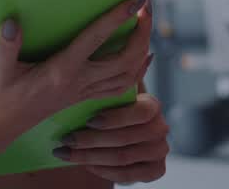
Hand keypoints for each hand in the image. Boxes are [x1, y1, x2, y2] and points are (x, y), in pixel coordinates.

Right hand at [0, 0, 153, 165]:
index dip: (115, 19)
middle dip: (142, 31)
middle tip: (146, 6)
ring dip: (142, 49)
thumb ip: (7, 46)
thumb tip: (12, 22)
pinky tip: (142, 57)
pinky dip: (137, 70)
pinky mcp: (82, 97)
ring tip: (146, 24)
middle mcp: (78, 82)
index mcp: (61, 71)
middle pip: (125, 59)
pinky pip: (120, 86)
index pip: (94, 40)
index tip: (132, 1)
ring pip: (128, 75)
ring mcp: (83, 92)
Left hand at [52, 85, 168, 181]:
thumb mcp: (112, 93)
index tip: (89, 120)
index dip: (115, 118)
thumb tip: (138, 54)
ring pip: (123, 157)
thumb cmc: (112, 110)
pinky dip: (104, 171)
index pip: (141, 113)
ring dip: (90, 157)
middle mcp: (161, 128)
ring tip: (67, 153)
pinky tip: (86, 165)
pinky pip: (128, 175)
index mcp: (153, 106)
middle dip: (91, 141)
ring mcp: (160, 150)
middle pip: (126, 138)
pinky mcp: (155, 170)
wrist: (119, 137)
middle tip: (66, 140)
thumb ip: (118, 76)